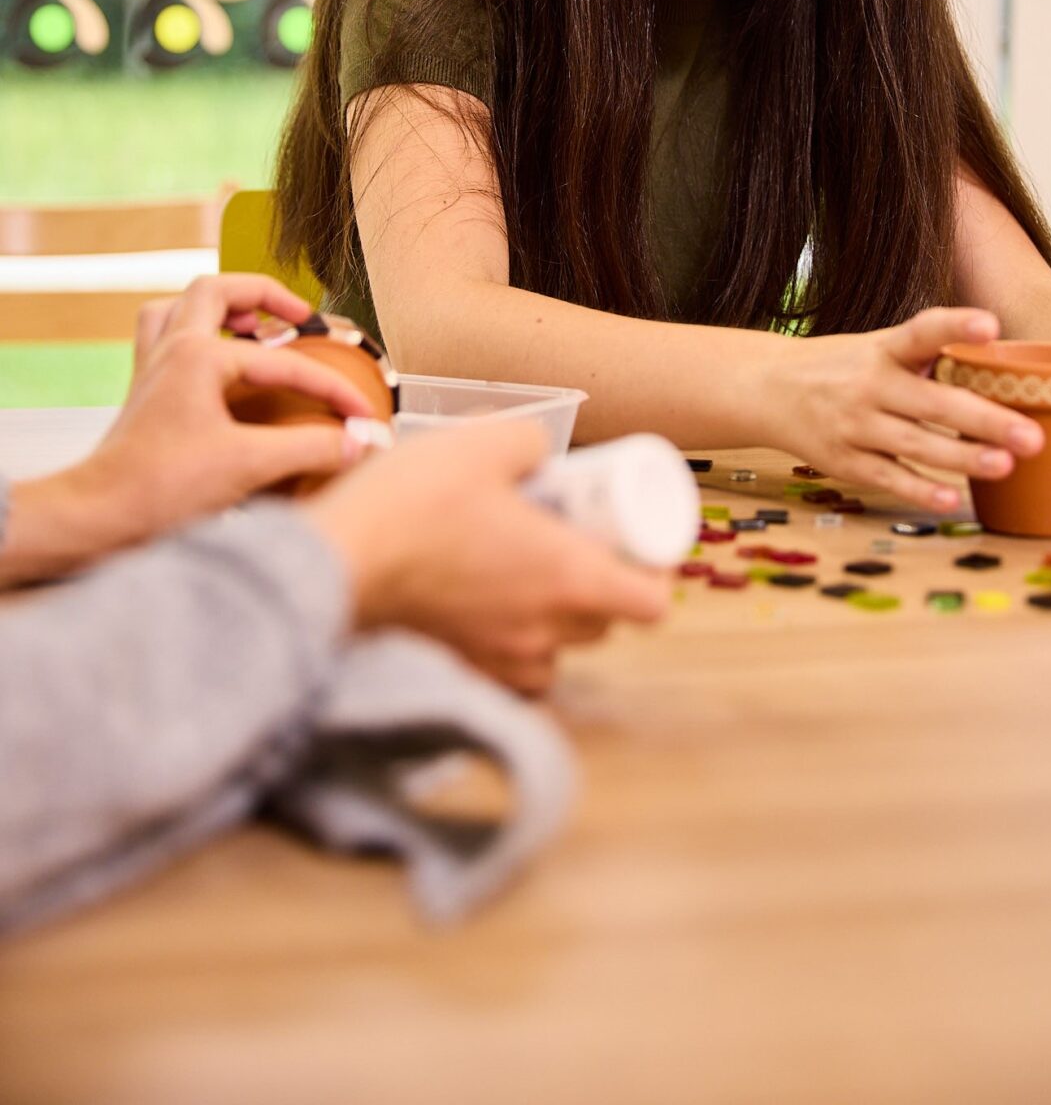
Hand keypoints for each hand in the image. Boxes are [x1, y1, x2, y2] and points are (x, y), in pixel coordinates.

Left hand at [1, 275, 372, 587]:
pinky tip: (215, 369)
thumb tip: (359, 442)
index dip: (329, 389)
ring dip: (216, 309)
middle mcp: (170, 351)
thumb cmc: (156, 489)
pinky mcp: (145, 399)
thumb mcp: (249, 466)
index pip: (283, 362)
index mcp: (197, 356)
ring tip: (250, 326)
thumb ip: (311, 448)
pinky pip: (163, 344)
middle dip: (262, 295)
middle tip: (298, 315)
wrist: (98, 518)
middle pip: (214, 290)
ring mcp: (152, 372)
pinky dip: (192, 340)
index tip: (360, 416)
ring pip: (178, 309)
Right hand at [305, 421, 669, 693]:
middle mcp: (543, 630)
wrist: (336, 561)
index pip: (651, 602)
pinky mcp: (461, 671)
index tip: (634, 543)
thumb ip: (527, 441)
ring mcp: (501, 659)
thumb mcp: (481, 442)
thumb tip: (542, 454)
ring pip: (558, 649)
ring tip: (524, 573)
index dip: (653, 571)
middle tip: (570, 541)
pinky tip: (487, 605)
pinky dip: (513, 644)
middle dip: (599, 584)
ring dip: (555, 617)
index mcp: (566, 577)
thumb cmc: (410, 504)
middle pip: (605, 623)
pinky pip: (510, 669)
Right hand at [758, 307, 1044, 513]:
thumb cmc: (844, 367)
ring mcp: (856, 424)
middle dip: (985, 419)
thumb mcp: (879, 347)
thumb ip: (930, 357)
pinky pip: (889, 477)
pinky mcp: (845, 461)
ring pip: (916, 443)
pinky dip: (921, 488)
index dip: (956, 326)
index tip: (991, 325)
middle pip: (933, 402)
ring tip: (1006, 467)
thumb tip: (1004, 367)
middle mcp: (870, 384)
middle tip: (1033, 435)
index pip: (922, 331)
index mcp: (884, 349)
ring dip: (963, 458)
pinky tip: (954, 498)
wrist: (769, 388)